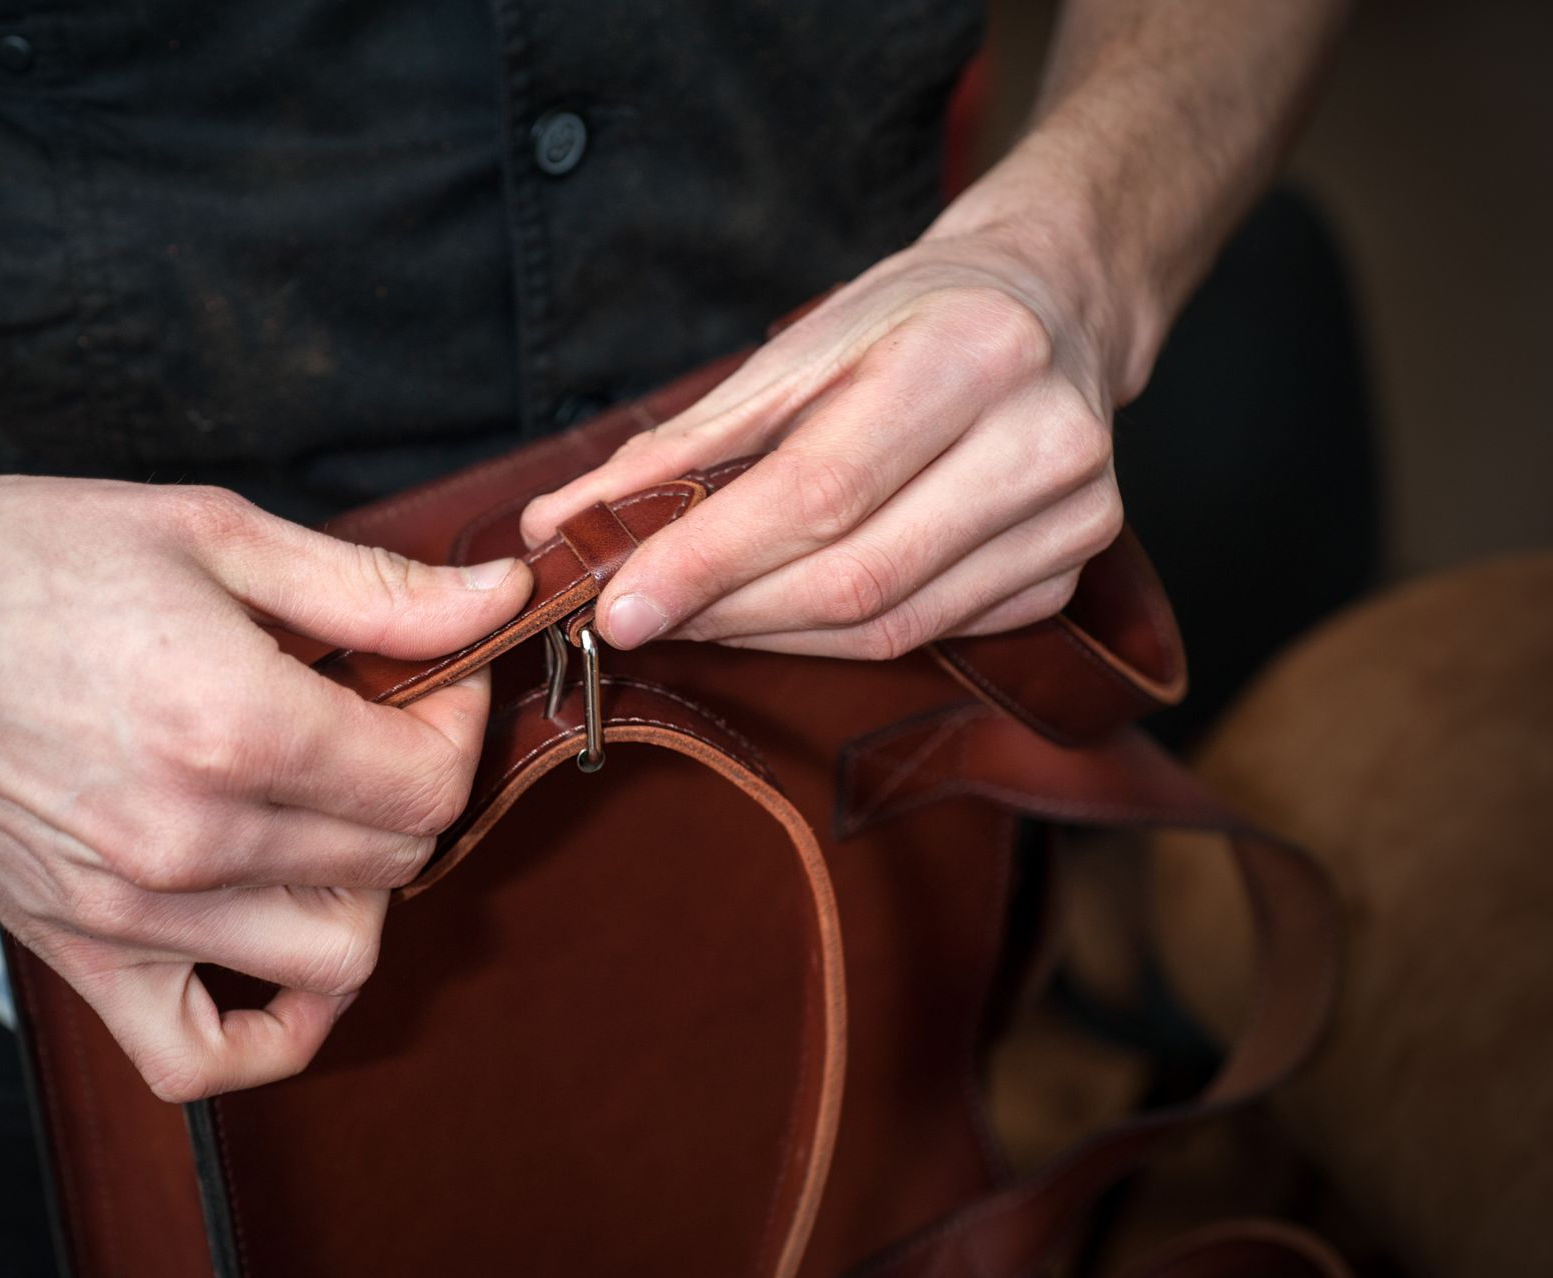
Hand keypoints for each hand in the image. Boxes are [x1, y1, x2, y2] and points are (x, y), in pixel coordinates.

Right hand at [0, 466, 529, 1099]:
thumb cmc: (22, 558)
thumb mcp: (212, 533)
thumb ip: (371, 588)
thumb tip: (497, 599)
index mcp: (233, 723)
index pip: (430, 784)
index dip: (460, 722)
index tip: (433, 677)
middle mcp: (189, 837)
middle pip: (396, 863)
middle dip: (415, 785)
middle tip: (374, 720)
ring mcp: (130, 912)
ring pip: (336, 958)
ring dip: (364, 889)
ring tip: (326, 814)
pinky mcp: (76, 952)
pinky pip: (201, 1056)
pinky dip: (270, 1031)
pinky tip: (280, 954)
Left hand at [521, 235, 1126, 658]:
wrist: (1055, 308)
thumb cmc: (917, 316)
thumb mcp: (801, 347)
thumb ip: (686, 441)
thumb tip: (565, 522)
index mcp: (971, 354)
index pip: (818, 491)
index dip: (708, 561)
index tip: (618, 601)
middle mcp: (1041, 442)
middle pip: (852, 576)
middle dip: (724, 609)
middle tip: (636, 615)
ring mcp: (1070, 519)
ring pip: (887, 626)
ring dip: (768, 633)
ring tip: (695, 614)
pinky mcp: (1067, 574)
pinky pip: (926, 635)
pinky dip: (833, 637)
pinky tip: (780, 612)